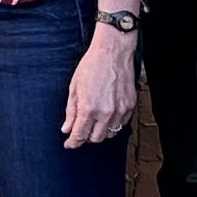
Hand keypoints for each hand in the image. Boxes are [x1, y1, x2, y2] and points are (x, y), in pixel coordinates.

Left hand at [61, 25, 138, 148]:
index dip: (72, 143)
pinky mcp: (130, 106)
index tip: (69, 144)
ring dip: (100, 131)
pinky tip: (107, 115)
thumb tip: (66, 129)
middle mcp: (105, 113)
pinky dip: (113, 123)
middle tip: (81, 130)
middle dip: (86, 137)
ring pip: (110, 134)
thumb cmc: (91, 66)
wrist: (113, 52)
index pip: (79, 135)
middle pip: (95, 139)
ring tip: (94, 122)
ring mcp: (120, 110)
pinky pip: (122, 124)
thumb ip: (70, 111)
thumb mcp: (74, 88)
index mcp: (88, 108)